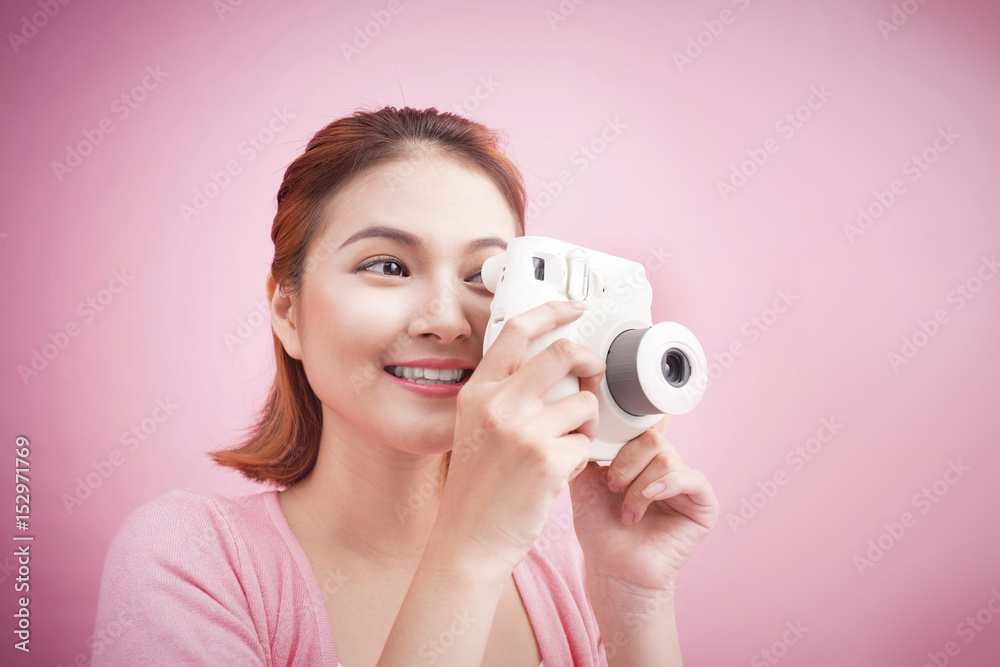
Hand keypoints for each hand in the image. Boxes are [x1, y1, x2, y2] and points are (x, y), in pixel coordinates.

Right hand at [436, 301, 604, 570]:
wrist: (470, 539)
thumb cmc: (478, 487)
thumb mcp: (476, 427)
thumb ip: (504, 394)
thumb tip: (553, 364)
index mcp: (478, 391)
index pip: (517, 331)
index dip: (551, 311)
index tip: (574, 307)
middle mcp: (498, 404)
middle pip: (563, 353)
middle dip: (590, 361)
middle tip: (594, 375)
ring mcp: (523, 431)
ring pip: (583, 403)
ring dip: (585, 425)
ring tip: (565, 447)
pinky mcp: (547, 460)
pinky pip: (586, 444)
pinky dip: (580, 458)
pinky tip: (558, 474)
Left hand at [569, 417, 718, 602]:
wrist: (612, 569)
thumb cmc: (600, 530)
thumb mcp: (585, 481)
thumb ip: (588, 450)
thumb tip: (591, 423)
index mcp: (644, 459)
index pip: (642, 426)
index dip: (625, 432)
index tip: (604, 451)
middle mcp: (668, 467)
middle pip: (653, 438)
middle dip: (627, 460)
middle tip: (613, 486)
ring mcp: (687, 484)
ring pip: (666, 458)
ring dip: (639, 484)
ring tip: (627, 509)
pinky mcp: (704, 504)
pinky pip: (690, 478)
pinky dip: (664, 485)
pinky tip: (647, 500)